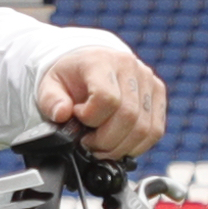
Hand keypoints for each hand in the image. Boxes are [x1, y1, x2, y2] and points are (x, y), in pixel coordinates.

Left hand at [33, 37, 169, 159]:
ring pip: (145, 128)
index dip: (91, 118)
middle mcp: (130, 68)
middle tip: (89, 144)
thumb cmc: (71, 75)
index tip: (78, 120)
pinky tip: (119, 144)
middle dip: (106, 141)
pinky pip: (156, 130)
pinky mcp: (158, 94)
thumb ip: (51, 100)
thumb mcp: (49, 85)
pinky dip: (137, 145)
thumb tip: (62, 114)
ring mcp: (148, 81)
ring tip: (102, 146)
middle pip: (129, 117)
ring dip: (121, 147)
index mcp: (102, 61)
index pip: (108, 98)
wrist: (89, 62)